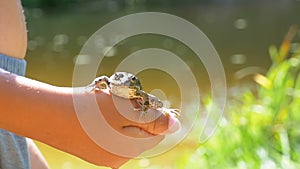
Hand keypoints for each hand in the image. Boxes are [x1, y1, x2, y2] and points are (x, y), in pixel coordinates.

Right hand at [0, 70, 180, 167]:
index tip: (139, 99)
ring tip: (105, 100)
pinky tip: (95, 108)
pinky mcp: (91, 147)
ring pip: (125, 128)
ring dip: (121, 111)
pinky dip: (108, 117)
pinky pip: (110, 131)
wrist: (46, 113)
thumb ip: (154, 121)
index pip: (156, 132)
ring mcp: (102, 154)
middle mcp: (117, 157)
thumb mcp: (126, 111)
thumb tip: (178, 126)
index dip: (152, 113)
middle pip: (141, 130)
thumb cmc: (88, 110)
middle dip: (135, 111)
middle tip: (119, 97)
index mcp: (128, 151)